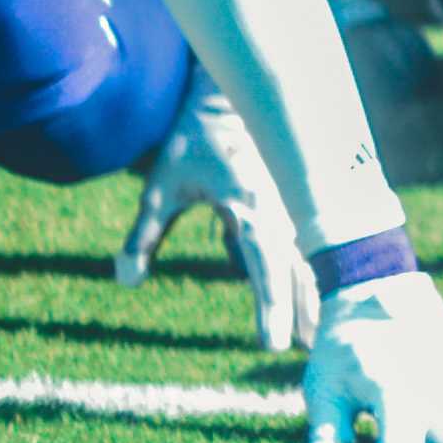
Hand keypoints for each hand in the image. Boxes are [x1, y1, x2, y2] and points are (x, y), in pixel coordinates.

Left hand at [120, 85, 315, 353]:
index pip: (266, 270)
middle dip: (304, 310)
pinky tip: (311, 290)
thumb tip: (125, 283)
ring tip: (316, 329)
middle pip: (296, 270)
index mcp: (252, 210)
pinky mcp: (286, 201)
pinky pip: (299, 243)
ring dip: (310, 293)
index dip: (270, 309)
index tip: (272, 345)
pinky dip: (306, 269)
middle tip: (312, 348)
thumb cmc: (192, 143)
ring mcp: (287, 205)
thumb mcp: (160, 189)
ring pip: (304, 257)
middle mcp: (278, 211)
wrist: (226, 94)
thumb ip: (144, 237)